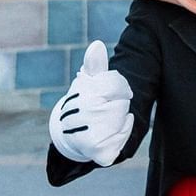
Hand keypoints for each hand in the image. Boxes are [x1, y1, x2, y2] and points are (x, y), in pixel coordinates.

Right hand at [49, 42, 134, 166]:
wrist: (72, 133)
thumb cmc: (85, 102)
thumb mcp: (90, 81)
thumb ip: (96, 63)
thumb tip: (97, 45)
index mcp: (82, 93)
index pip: (117, 85)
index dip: (118, 89)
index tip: (108, 93)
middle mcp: (83, 113)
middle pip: (122, 104)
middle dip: (118, 105)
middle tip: (103, 110)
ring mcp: (88, 133)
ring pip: (123, 120)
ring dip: (120, 120)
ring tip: (104, 121)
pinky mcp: (97, 150)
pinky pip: (122, 140)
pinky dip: (121, 136)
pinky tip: (110, 133)